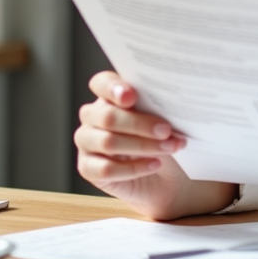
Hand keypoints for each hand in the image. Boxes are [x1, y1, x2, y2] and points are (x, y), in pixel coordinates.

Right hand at [74, 71, 233, 219]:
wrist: (165, 175)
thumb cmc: (162, 139)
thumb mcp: (164, 119)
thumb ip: (158, 107)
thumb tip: (171, 105)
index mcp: (109, 96)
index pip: (101, 83)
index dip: (113, 88)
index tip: (132, 96)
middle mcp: (93, 116)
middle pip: (108, 117)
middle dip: (140, 124)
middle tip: (166, 130)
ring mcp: (86, 142)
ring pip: (107, 142)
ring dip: (143, 146)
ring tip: (168, 148)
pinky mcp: (88, 168)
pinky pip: (106, 169)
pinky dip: (134, 168)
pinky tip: (155, 164)